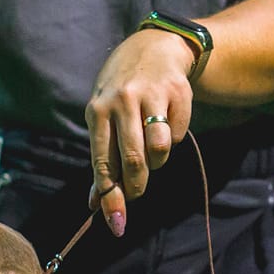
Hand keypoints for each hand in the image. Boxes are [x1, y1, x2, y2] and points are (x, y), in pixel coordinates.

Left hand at [83, 28, 196, 234]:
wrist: (152, 49)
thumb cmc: (121, 94)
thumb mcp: (104, 119)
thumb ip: (102, 162)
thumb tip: (95, 206)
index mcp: (98, 111)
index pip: (103, 164)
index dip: (110, 198)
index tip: (116, 225)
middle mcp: (121, 101)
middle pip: (133, 161)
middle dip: (137, 185)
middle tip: (138, 190)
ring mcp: (150, 95)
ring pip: (159, 149)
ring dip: (157, 161)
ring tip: (151, 151)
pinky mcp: (177, 92)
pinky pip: (177, 134)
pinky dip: (173, 138)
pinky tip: (165, 123)